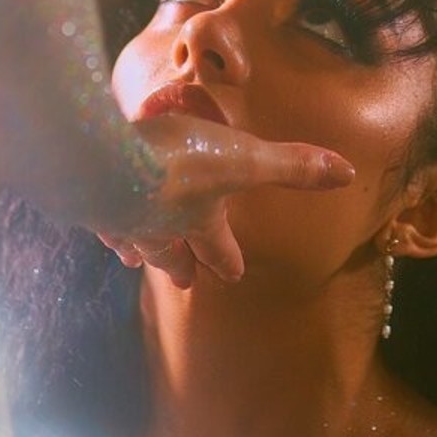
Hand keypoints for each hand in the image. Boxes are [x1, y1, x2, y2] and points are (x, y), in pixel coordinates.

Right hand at [96, 111, 353, 287]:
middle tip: (183, 279)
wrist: (103, 161)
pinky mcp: (88, 200)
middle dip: (179, 264)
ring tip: (134, 259)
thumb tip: (348, 173)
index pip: (218, 247)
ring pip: (133, 239)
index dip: (227, 260)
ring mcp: (120, 217)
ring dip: (138, 249)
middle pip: (172, 252)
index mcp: (199, 220)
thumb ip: (292, 164)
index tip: (231, 276)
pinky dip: (103, 220)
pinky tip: (96, 215)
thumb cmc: (180, 160)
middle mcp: (160, 227)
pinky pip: (99, 216)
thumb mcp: (244, 157)